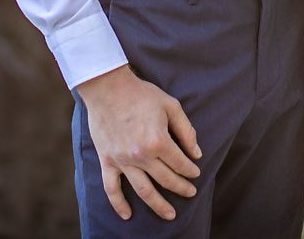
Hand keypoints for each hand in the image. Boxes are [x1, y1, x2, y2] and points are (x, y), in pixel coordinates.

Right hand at [78, 65, 202, 220]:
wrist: (107, 87)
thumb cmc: (141, 94)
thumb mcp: (170, 105)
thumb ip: (186, 130)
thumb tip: (197, 153)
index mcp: (158, 141)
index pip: (180, 164)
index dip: (191, 170)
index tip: (195, 173)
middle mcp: (141, 155)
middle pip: (166, 180)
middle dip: (182, 188)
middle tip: (190, 193)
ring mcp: (123, 160)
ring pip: (144, 191)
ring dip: (159, 205)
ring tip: (170, 215)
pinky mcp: (107, 160)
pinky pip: (112, 188)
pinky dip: (119, 204)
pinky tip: (127, 215)